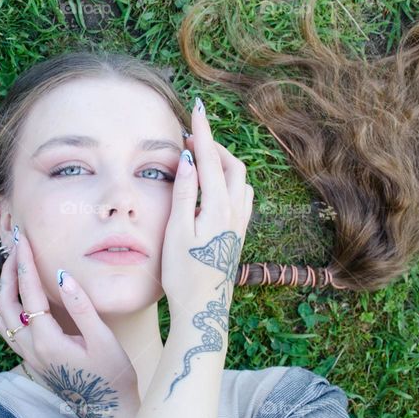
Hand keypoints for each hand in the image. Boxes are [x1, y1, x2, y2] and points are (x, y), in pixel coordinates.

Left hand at [0, 231, 139, 417]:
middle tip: (17, 248)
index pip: (29, 294)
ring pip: (2, 319)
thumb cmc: (111, 377)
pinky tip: (21, 298)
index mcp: (47, 341)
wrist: (107, 412)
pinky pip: (9, 330)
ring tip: (16, 268)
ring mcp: (28, 357)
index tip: (24, 241)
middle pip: (5, 305)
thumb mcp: (103, 340)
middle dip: (8, 273)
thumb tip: (63, 275)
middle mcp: (31, 349)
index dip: (25, 264)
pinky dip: (9, 307)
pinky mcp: (32, 361)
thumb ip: (81, 307)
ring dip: (5, 291)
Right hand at [162, 96, 252, 322]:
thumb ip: (183, 194)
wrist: (203, 309)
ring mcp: (240, 224)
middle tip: (188, 138)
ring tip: (199, 158)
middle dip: (212, 145)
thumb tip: (187, 159)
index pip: (209, 159)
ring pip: (239, 180)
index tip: (195, 108)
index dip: (202, 132)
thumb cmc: (184, 275)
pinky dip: (229, 180)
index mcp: (218, 208)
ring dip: (222, 162)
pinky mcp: (238, 234)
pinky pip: (241, 196)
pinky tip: (216, 186)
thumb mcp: (177, 232)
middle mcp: (235, 212)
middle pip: (232, 165)